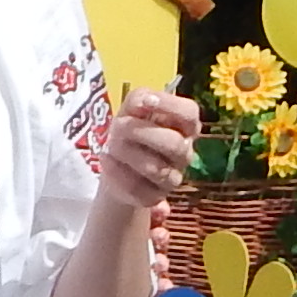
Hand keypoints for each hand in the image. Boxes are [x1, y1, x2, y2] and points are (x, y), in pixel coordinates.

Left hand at [101, 87, 202, 207]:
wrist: (116, 162)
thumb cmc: (131, 128)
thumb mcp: (132, 108)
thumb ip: (139, 98)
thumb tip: (143, 102)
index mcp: (184, 126)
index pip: (190, 114)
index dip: (169, 106)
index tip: (144, 101)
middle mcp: (184, 153)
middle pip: (174, 144)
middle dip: (141, 132)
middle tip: (118, 126)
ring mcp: (172, 178)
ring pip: (156, 169)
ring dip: (128, 153)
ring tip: (110, 145)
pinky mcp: (154, 197)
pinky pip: (138, 189)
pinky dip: (117, 173)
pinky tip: (106, 160)